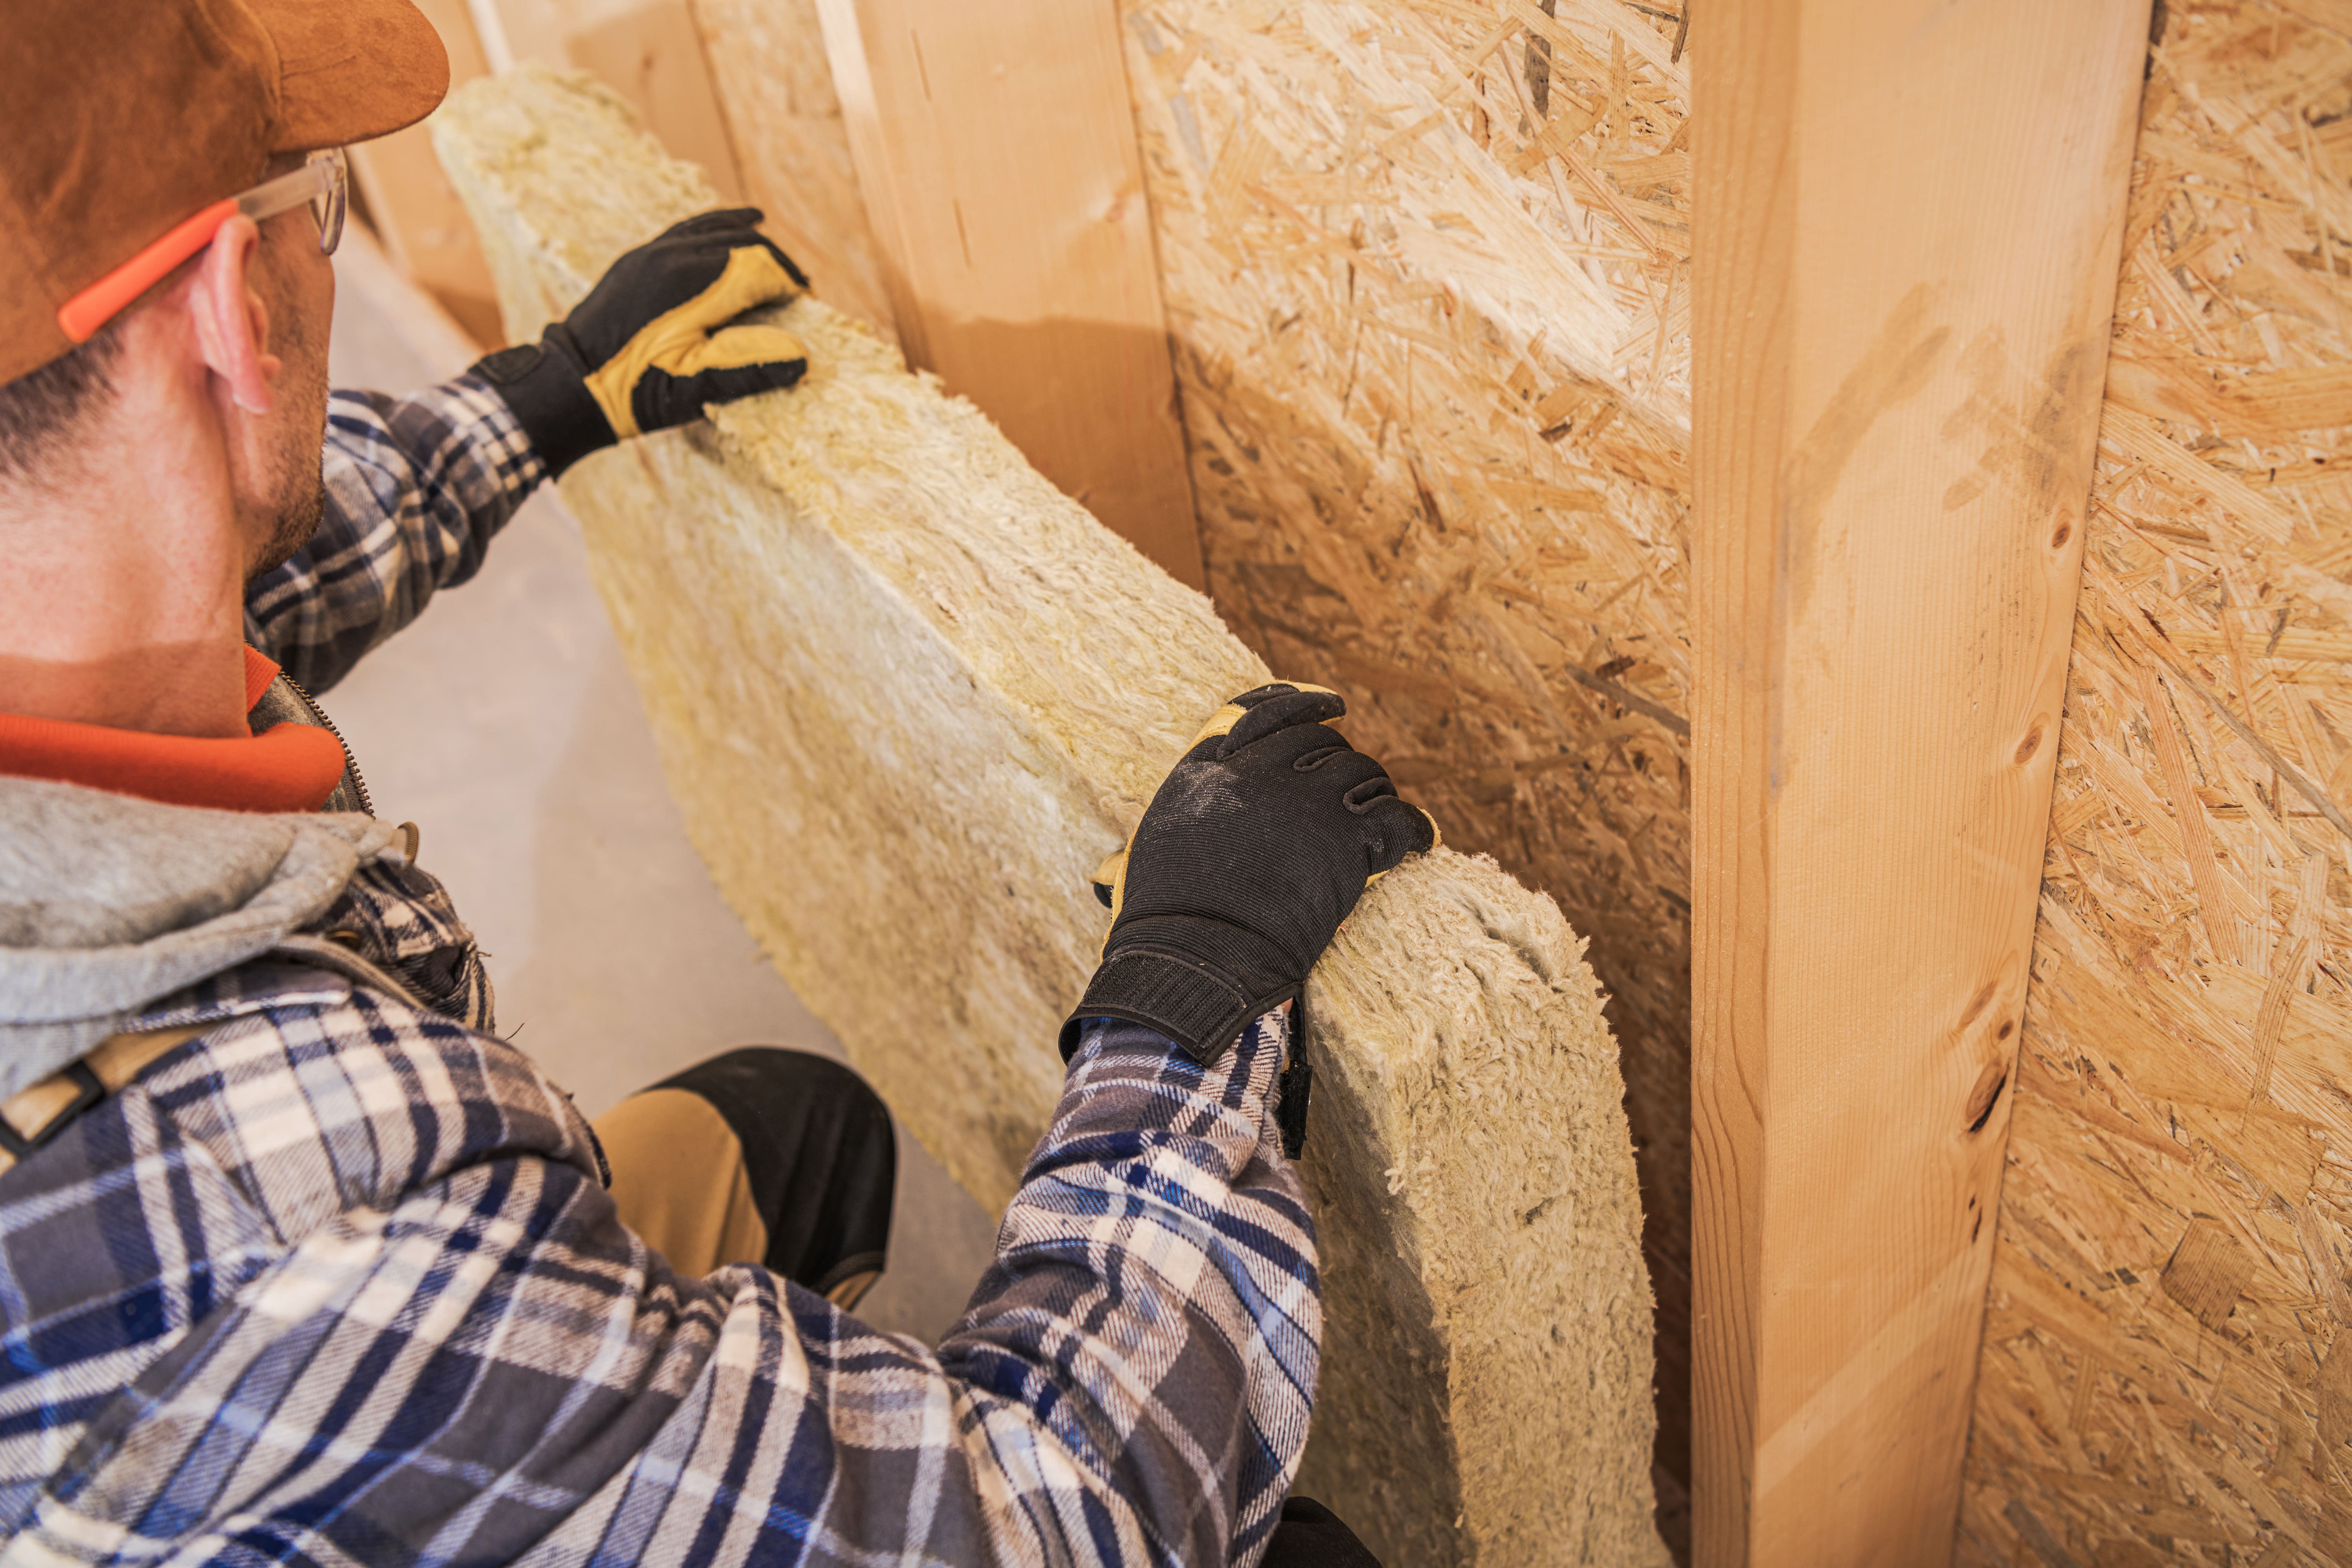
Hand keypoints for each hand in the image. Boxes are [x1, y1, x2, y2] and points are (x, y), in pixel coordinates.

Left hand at [473, 208, 809, 474]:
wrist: (569, 384)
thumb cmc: (634, 391)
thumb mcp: (695, 389)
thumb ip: (748, 368)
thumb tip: (801, 357)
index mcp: (690, 283)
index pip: (759, 267)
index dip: (788, 284)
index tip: (805, 304)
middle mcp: (672, 256)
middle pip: (742, 243)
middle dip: (776, 263)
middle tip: (799, 290)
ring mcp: (652, 253)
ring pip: (715, 228)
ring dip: (751, 240)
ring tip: (776, 255)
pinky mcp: (638, 259)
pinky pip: (689, 229)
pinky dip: (719, 224)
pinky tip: (740, 221)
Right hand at [1061, 683, 1438, 1064]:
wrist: (1192, 960)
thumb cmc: (1164, 921)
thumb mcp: (1148, 851)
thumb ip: (1169, 829)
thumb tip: (1110, 870)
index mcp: (1207, 769)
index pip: (1263, 710)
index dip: (1302, 703)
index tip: (1331, 707)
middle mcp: (1257, 773)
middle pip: (1320, 743)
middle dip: (1339, 765)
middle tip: (1350, 794)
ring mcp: (1303, 803)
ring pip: (1362, 773)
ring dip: (1372, 797)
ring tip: (1376, 823)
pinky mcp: (1343, 843)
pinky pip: (1396, 818)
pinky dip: (1413, 830)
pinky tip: (1417, 843)